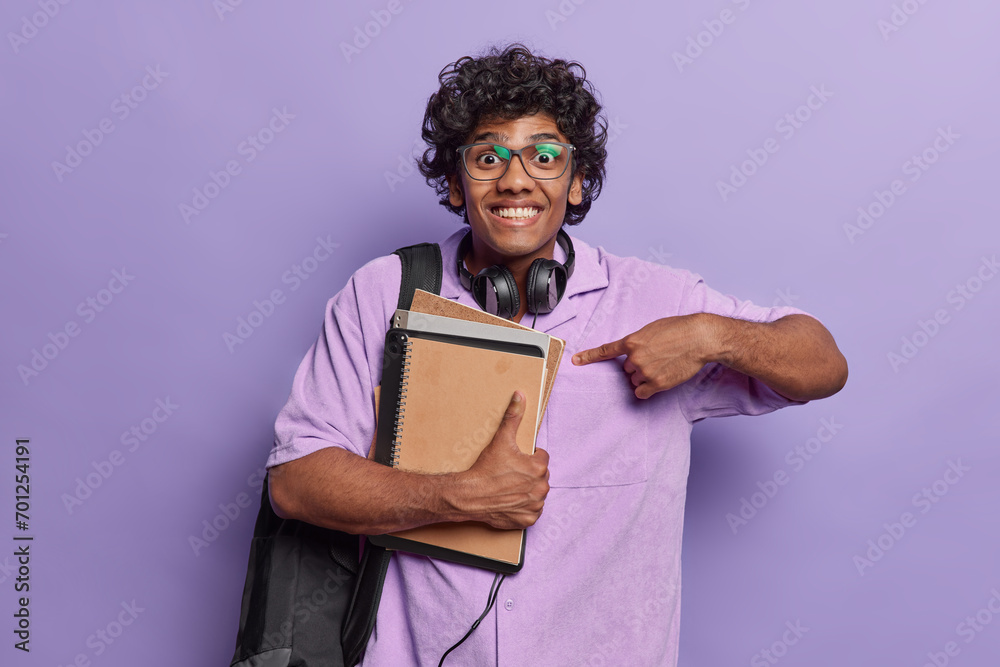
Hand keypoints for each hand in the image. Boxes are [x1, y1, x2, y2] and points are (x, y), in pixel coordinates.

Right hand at [457, 391, 549, 529]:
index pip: (542, 458)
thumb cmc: (486, 469)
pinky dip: (524, 508)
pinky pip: (533, 512)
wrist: (470, 496)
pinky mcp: (528, 518)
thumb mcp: (501, 440)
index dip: (529, 457)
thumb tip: (520, 395)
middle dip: (529, 474)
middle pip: (541, 476)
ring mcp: (535, 505)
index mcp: (538, 467)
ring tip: (510, 486)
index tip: (515, 460)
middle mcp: (541, 487)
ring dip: (528, 490)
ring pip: (538, 493)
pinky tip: (511, 500)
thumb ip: (513, 416)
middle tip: (510, 473)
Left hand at [572, 314, 714, 398]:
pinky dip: (648, 388)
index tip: (575, 361)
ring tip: (664, 364)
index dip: (589, 357)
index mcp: (631, 341)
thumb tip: (632, 353)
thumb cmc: (678, 329)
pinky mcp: (657, 384)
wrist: (699, 338)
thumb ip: (638, 342)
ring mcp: (645, 372)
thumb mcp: (652, 329)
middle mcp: (635, 358)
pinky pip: (642, 392)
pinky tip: (660, 379)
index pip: (606, 351)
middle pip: (627, 369)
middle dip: (638, 365)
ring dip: (645, 376)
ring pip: (635, 380)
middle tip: (657, 357)